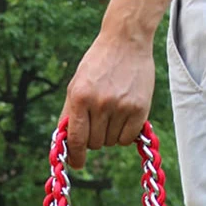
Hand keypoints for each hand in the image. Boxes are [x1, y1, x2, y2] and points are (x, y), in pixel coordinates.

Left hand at [60, 0, 168, 168]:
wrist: (126, 41)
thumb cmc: (97, 66)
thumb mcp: (75, 87)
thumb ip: (69, 116)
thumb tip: (65, 146)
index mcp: (80, 98)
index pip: (76, 139)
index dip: (75, 156)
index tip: (77, 164)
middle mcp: (100, 103)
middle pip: (94, 143)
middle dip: (93, 139)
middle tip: (98, 121)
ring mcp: (121, 106)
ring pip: (110, 142)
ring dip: (109, 134)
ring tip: (112, 112)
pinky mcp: (140, 108)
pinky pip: (127, 138)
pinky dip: (124, 134)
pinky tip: (124, 117)